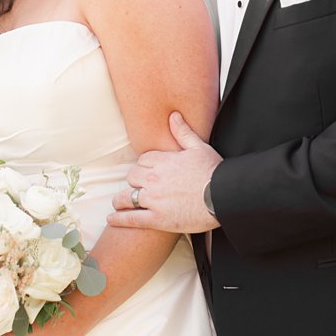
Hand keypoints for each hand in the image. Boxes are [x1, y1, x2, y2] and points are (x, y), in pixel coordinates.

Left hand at [107, 112, 221, 234]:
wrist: (223, 197)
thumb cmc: (214, 172)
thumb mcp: (200, 148)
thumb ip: (183, 132)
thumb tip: (173, 116)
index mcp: (163, 161)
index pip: (143, 160)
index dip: (144, 165)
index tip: (147, 171)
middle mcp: (154, 179)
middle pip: (132, 177)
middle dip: (133, 181)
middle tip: (136, 186)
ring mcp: (154, 200)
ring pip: (125, 198)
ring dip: (121, 200)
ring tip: (119, 203)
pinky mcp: (157, 219)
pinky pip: (131, 218)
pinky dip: (119, 219)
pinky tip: (112, 218)